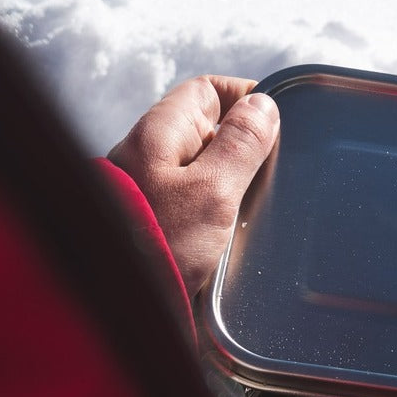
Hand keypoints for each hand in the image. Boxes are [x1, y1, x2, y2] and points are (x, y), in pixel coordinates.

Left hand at [109, 75, 278, 295]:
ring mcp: (150, 189)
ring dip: (232, 181)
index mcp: (160, 133)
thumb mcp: (213, 190)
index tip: (279, 118)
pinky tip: (231, 231)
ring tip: (255, 206)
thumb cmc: (160, 245)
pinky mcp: (155, 221)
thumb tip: (263, 105)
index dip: (244, 96)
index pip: (206, 91)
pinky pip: (194, 200)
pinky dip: (217, 208)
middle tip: (273, 169)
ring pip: (202, 167)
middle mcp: (150, 155)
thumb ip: (241, 145)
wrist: (118, 306)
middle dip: (244, 144)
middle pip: (207, 130)